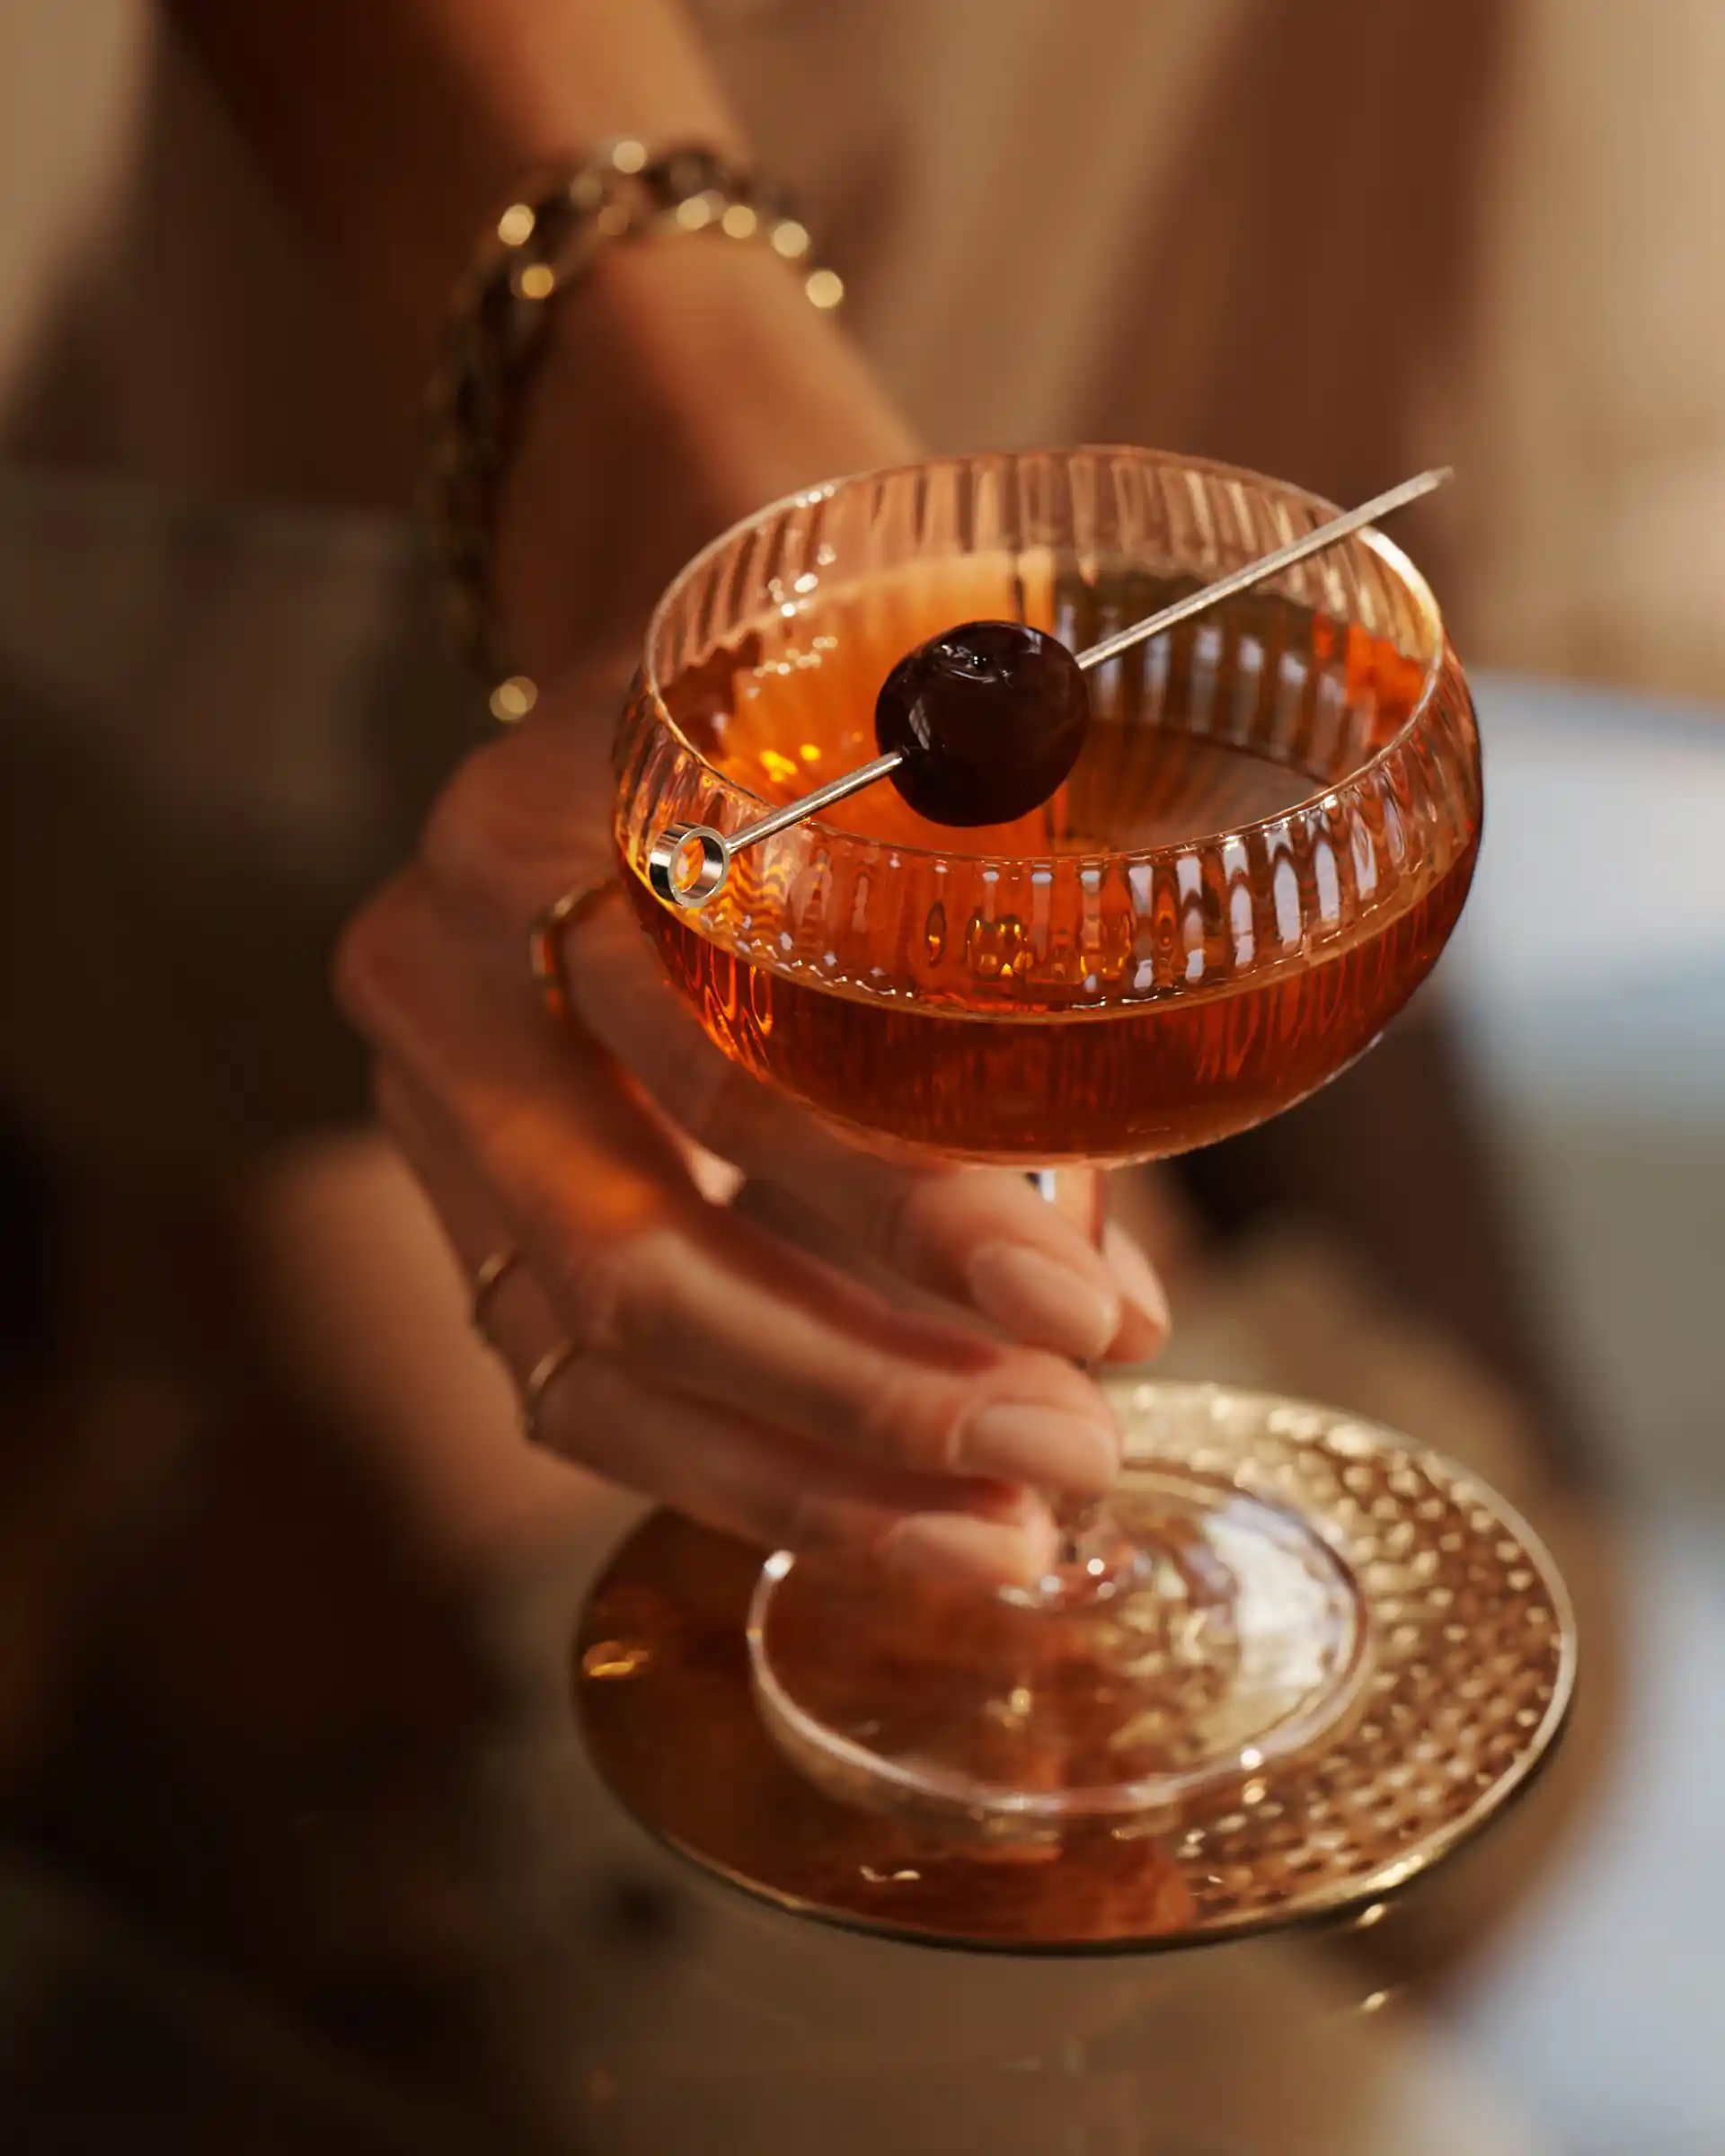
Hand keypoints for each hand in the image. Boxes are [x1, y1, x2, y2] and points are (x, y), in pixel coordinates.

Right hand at [336, 658, 1169, 1586]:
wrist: (655, 627)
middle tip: (1068, 1450)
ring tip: (1004, 1538)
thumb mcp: (915, 753)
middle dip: (867, 1383)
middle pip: (631, 1245)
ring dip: (806, 1474)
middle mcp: (444, 963)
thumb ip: (993, 1013)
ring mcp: (430, 1095)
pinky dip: (737, 1468)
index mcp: (541, 815)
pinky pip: (573, 1381)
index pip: (714, 1055)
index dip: (904, 1206)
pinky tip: (891, 1520)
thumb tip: (1113, 1311)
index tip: (1089, 1311)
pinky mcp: (463, 1194)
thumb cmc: (822, 671)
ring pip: (587, 1353)